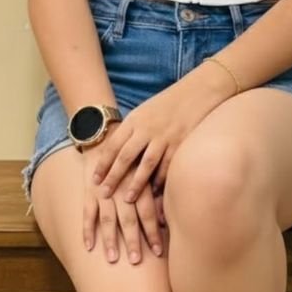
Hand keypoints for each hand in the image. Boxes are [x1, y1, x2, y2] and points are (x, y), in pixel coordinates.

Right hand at [82, 143, 165, 264]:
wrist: (105, 139)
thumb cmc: (132, 159)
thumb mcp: (146, 170)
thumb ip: (155, 192)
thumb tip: (168, 219)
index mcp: (138, 184)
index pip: (148, 212)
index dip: (153, 232)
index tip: (158, 252)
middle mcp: (121, 189)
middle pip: (128, 218)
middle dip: (133, 241)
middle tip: (136, 260)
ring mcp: (103, 192)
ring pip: (107, 218)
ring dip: (110, 240)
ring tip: (112, 259)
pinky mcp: (89, 192)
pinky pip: (87, 213)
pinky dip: (87, 230)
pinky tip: (89, 247)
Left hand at [91, 67, 231, 203]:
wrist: (197, 91)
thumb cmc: (168, 104)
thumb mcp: (144, 111)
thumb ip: (132, 130)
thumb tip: (117, 151)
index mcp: (134, 120)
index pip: (113, 145)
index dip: (103, 164)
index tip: (94, 180)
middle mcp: (147, 128)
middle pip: (125, 157)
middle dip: (113, 177)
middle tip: (103, 194)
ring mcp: (164, 136)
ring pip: (146, 164)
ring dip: (136, 184)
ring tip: (127, 200)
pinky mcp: (180, 143)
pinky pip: (167, 165)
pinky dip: (160, 180)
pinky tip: (154, 192)